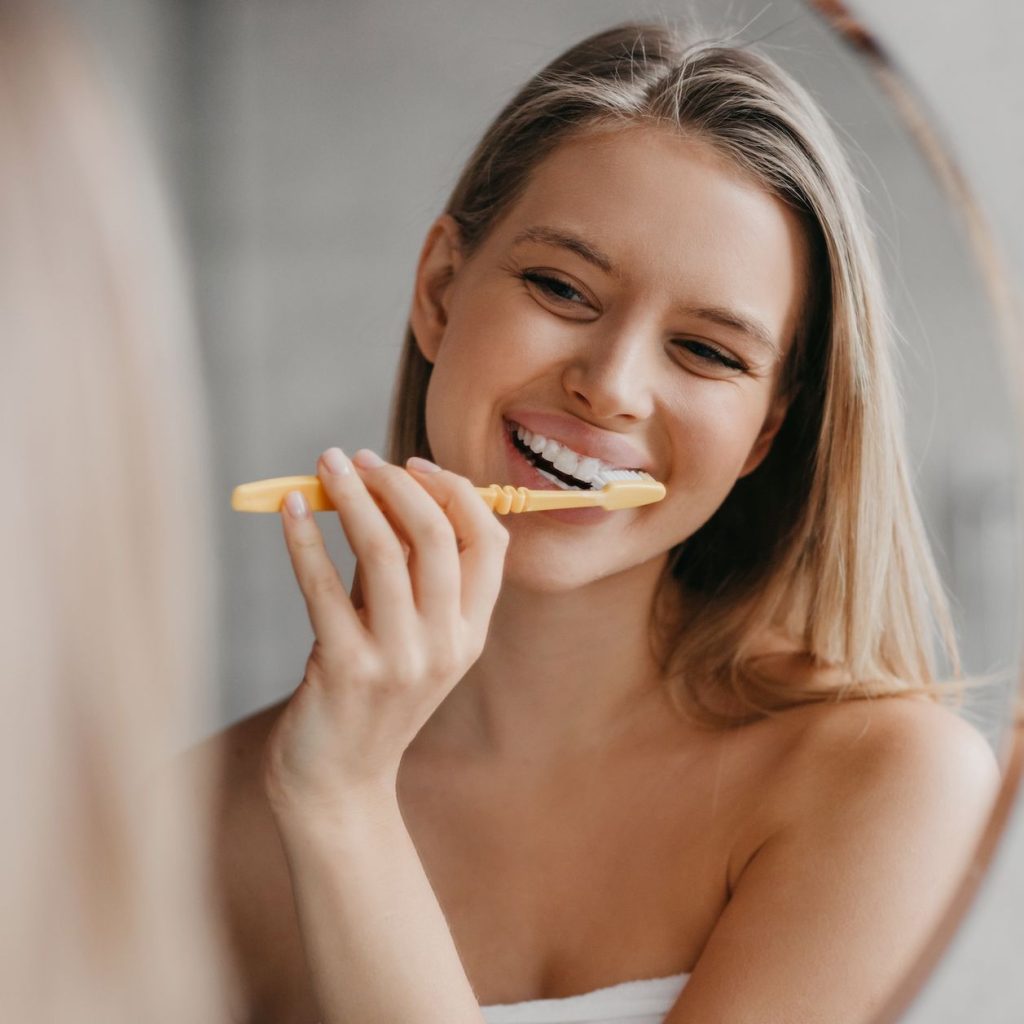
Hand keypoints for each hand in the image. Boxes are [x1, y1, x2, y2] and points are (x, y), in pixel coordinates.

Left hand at [263, 447, 508, 816]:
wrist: (339, 783)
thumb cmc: (371, 695)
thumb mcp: (409, 637)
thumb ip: (406, 573)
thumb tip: (382, 489)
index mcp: (472, 633)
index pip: (488, 541)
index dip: (454, 491)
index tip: (413, 465)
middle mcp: (446, 645)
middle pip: (436, 536)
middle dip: (397, 483)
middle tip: (359, 459)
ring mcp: (399, 660)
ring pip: (382, 550)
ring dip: (350, 496)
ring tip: (326, 464)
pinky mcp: (345, 669)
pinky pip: (322, 585)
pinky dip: (303, 538)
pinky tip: (287, 510)